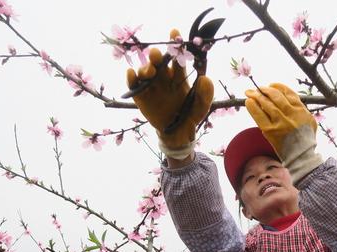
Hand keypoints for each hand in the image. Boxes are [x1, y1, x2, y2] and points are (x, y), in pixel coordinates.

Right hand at [126, 29, 213, 158]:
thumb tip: (205, 79)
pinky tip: (132, 74)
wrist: (178, 134)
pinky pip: (133, 86)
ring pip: (145, 71)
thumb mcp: (202, 106)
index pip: (176, 57)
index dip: (175, 44)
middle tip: (157, 55)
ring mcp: (151, 87)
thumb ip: (206, 94)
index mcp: (178, 76)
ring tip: (150, 71)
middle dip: (156, 56)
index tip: (174, 32)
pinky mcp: (141, 97)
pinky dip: (131, 79)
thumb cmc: (191, 116)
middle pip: (158, 62)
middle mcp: (163, 78)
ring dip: (145, 68)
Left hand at [245, 83, 321, 183]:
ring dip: (257, 96)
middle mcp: (291, 114)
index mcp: (300, 110)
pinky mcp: (270, 131)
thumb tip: (286, 97)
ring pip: (266, 104)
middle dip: (265, 90)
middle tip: (258, 88)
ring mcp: (280, 122)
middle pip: (275, 96)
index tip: (271, 85)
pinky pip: (259, 116)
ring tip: (249, 92)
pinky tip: (248, 102)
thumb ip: (299, 108)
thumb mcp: (309, 120)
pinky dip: (253, 107)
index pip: (288, 92)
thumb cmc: (305, 138)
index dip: (277, 87)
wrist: (301, 156)